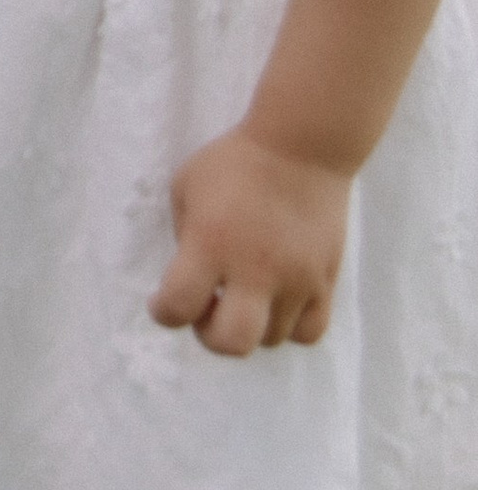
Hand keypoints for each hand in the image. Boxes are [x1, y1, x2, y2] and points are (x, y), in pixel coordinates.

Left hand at [150, 126, 351, 354]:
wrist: (301, 147)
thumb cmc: (235, 162)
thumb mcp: (187, 187)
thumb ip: (184, 237)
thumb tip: (194, 278)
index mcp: (211, 243)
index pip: (178, 306)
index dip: (163, 312)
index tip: (163, 302)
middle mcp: (254, 270)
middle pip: (230, 343)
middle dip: (208, 335)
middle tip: (207, 308)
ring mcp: (295, 280)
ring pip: (270, 339)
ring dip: (249, 326)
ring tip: (243, 296)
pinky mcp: (325, 282)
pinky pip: (309, 332)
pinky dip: (289, 327)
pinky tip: (277, 303)